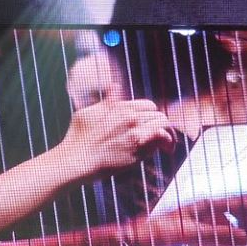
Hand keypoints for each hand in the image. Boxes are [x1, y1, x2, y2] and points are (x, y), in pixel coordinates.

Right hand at [57, 99, 175, 178]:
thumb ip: (106, 101)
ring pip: (163, 123)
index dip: (151, 115)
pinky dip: (168, 141)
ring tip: (170, 145)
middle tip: (164, 136)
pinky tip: (169, 150)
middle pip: (156, 113)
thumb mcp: (88, 112)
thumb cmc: (77, 140)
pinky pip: (162, 136)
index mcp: (118, 106)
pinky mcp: (138, 145)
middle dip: (161, 124)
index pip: (146, 105)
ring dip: (169, 133)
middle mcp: (129, 115)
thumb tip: (114, 86)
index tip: (152, 125)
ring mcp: (134, 129)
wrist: (76, 160)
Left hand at [127, 196, 246, 245]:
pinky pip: (222, 226)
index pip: (242, 202)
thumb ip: (219, 233)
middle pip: (240, 205)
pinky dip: (235, 231)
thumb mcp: (188, 233)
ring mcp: (199, 216)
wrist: (132, 238)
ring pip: (232, 215)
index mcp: (205, 204)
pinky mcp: (194, 227)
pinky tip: (240, 241)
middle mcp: (204, 206)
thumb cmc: (155, 233)